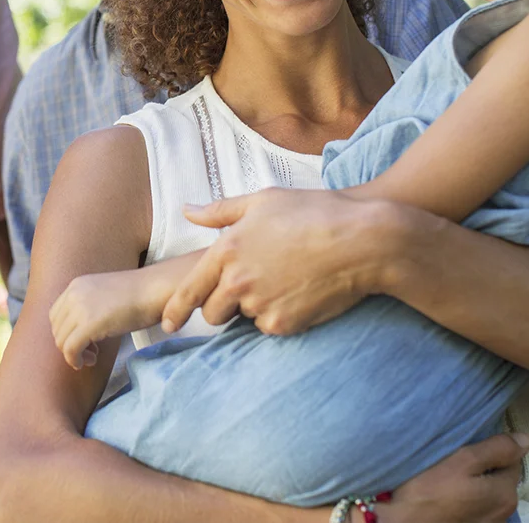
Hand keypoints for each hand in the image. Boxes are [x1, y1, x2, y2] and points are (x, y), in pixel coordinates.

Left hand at [49, 270, 161, 368]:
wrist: (156, 289)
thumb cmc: (139, 296)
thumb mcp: (105, 295)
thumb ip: (88, 307)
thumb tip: (78, 330)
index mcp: (76, 285)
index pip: (56, 315)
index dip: (67, 332)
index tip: (84, 342)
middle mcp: (73, 293)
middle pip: (57, 329)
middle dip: (69, 344)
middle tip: (89, 352)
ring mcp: (79, 307)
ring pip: (61, 341)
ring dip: (74, 354)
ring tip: (92, 356)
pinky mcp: (89, 323)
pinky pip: (70, 349)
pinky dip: (75, 360)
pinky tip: (90, 361)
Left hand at [161, 188, 390, 334]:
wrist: (361, 240)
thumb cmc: (313, 212)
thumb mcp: (262, 201)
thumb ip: (220, 211)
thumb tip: (188, 210)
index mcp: (226, 249)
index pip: (189, 290)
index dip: (175, 310)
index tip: (166, 325)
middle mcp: (237, 280)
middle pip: (212, 313)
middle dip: (221, 308)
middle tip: (247, 290)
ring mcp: (260, 304)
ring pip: (245, 319)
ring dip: (255, 308)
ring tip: (284, 280)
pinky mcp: (284, 324)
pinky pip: (271, 327)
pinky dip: (279, 316)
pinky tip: (299, 292)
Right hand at [383, 433, 527, 522]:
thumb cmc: (430, 490)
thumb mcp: (462, 461)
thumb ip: (495, 450)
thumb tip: (524, 440)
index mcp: (505, 492)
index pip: (510, 459)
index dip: (489, 446)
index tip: (465, 443)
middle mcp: (504, 511)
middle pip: (499, 475)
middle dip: (483, 463)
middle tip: (454, 455)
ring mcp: (489, 521)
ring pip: (487, 489)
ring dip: (474, 479)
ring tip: (449, 471)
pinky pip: (476, 502)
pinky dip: (466, 493)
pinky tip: (447, 489)